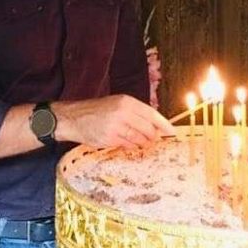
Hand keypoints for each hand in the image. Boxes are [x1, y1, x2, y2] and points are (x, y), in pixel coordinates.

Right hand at [53, 94, 174, 149]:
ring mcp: (116, 126)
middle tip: (151, 139)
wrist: (75, 118)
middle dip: (152, 137)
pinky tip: (124, 141)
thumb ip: (136, 113)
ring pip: (140, 139)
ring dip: (142, 143)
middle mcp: (123, 112)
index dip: (164, 124)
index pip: (152, 114)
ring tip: (137, 140)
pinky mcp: (110, 138)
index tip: (172, 132)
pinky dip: (130, 146)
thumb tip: (156, 127)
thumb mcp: (117, 104)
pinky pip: (128, 146)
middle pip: (148, 129)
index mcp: (127, 101)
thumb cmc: (98, 111)